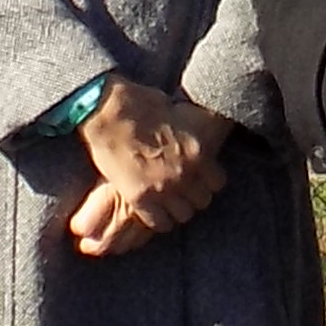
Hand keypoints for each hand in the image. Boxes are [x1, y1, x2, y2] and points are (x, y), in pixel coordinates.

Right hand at [61, 76, 227, 252]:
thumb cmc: (140, 102)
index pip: (217, 182)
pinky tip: (154, 211)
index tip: (199, 178)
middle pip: (202, 201)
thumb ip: (190, 129)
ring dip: (177, 209)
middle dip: (193, 195)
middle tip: (182, 190)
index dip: (207, 181)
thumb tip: (195, 129)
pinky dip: (158, 219)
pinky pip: (158, 222)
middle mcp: (185, 174)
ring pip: (183, 215)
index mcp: (199, 152)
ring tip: (168, 202)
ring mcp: (162, 188)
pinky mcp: (139, 198)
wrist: (107, 111)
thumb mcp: (177, 112)